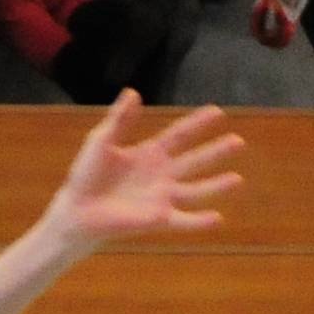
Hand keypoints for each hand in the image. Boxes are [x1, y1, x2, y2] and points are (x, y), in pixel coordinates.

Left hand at [48, 94, 243, 246]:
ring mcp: (161, 197)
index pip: (180, 135)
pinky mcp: (156, 219)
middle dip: (216, 152)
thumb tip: (133, 92)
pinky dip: (199, 221)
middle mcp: (161, 175)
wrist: (75, 210)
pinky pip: (182, 220)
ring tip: (237, 180)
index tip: (218, 112)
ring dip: (216, 186)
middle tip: (238, 142)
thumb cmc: (86, 176)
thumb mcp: (101, 141)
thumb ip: (119, 120)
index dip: (198, 123)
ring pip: (195, 190)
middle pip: (195, 160)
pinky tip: (218, 218)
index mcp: (150, 154)